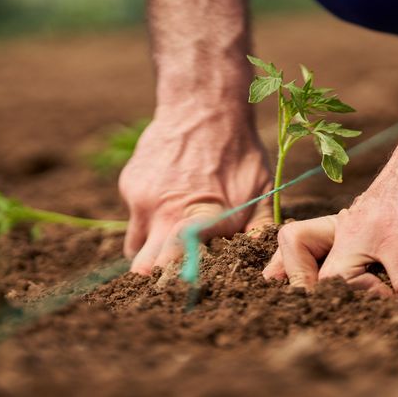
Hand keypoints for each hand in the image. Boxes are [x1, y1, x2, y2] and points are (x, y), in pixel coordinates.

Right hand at [119, 105, 271, 273]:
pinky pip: (135, 217)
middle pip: (145, 266)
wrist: (202, 104)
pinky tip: (169, 198)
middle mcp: (166, 212)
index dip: (176, 281)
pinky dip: (149, 218)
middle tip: (171, 280)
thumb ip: (260, 228)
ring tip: (172, 240)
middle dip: (157, 277)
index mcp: (202, 217)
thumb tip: (267, 264)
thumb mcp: (261, 188)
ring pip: (136, 246)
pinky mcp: (130, 186)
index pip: (178, 262)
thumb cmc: (239, 150)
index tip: (181, 291)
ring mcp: (143, 199)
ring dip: (151, 251)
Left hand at [263, 118, 397, 294]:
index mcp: (339, 229)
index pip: (293, 253)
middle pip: (312, 281)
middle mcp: (346, 231)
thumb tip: (365, 279)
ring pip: (342, 284)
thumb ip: (363, 244)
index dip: (292, 280)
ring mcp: (370, 232)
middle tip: (362, 317)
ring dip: (372, 303)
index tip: (306, 304)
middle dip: (330, 306)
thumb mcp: (377, 217)